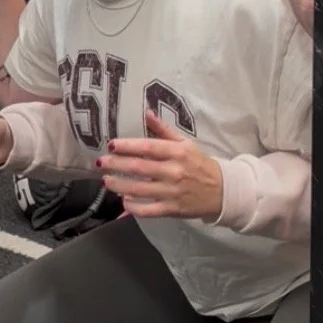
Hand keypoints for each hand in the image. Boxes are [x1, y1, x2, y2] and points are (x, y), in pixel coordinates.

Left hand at [97, 111, 223, 219]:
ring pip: (139, 189)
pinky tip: (124, 201)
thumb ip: (164, 130)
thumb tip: (147, 113)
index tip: (111, 145)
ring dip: (119, 185)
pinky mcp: (172, 209)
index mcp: (177, 152)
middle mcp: (173, 171)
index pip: (147, 147)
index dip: (127, 146)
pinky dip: (133, 207)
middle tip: (100, 163)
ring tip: (106, 180)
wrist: (222, 191)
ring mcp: (172, 192)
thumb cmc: (200, 165)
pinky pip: (148, 210)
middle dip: (115, 165)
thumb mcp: (186, 143)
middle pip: (138, 167)